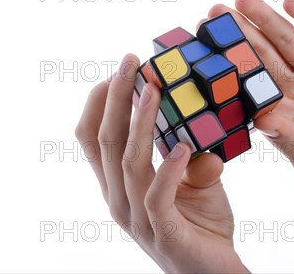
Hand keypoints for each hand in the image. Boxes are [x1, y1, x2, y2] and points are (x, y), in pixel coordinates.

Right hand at [75, 55, 247, 273]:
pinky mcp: (163, 232)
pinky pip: (158, 195)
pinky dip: (169, 169)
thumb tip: (194, 124)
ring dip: (139, 121)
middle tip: (129, 61)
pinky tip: (182, 145)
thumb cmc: (201, 226)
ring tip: (154, 89)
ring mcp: (137, 217)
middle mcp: (118, 198)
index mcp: (117, 184)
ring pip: (128, 161)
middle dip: (115, 96)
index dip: (99, 102)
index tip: (118, 70)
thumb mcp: (194, 182)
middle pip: (105, 140)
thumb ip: (188, 156)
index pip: (92, 138)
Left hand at [206, 0, 293, 231]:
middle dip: (238, 34)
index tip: (203, 48)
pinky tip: (291, 4)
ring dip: (266, 19)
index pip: (246, 84)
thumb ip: (289, 141)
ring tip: (242, 0)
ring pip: (288, 40)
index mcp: (279, 112)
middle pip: (261, 55)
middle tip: (213, 13)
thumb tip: (261, 121)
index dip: (226, 66)